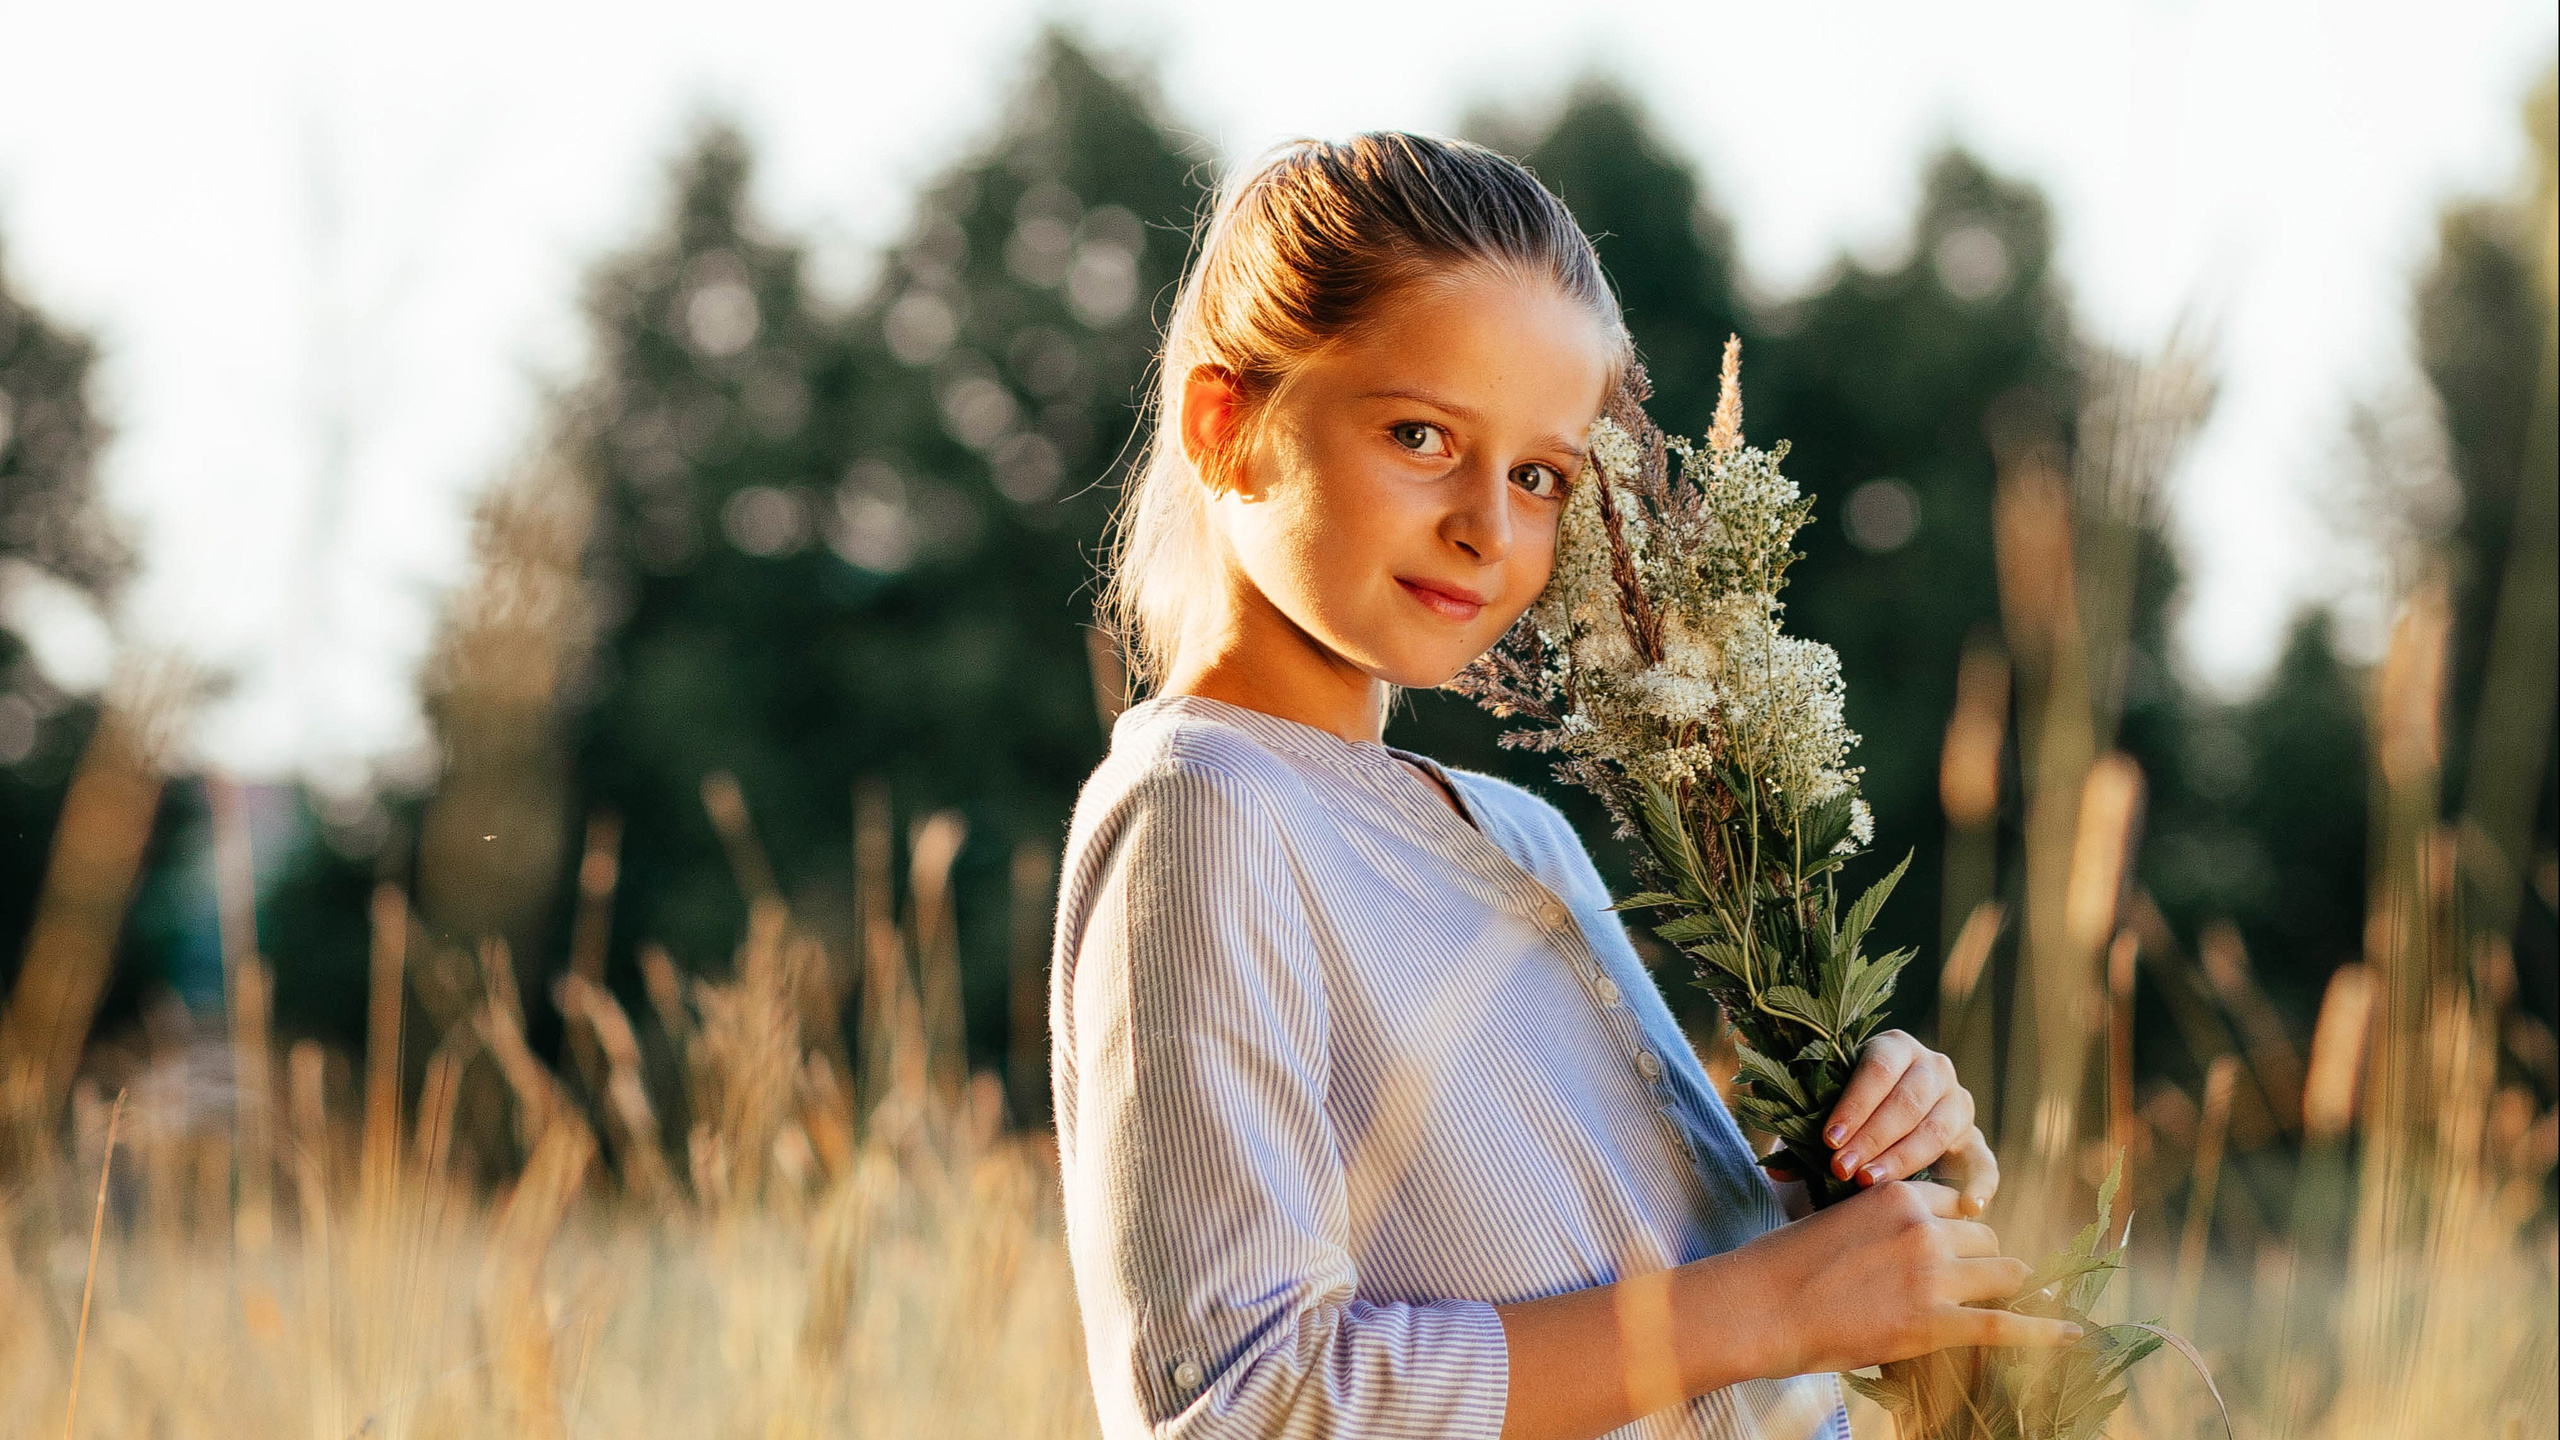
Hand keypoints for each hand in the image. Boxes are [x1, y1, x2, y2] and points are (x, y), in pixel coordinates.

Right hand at [1730, 1181, 2081, 1377]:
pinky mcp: (1932, 1323)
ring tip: (2007, 1304)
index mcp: (1897, 1193)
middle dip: (1980, 1262)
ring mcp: (1931, 1275)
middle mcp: (1923, 1227)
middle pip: (1986, 1238)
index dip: (1954, 1232)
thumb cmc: (1782, 1264)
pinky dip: (2046, 1332)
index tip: (1950, 1251)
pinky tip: (2075, 1336)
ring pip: (2005, 1273)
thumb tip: (1893, 1240)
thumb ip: (1874, 1218)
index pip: (1956, 1205)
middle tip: (1962, 1287)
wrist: (1759, 1305)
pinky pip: (2006, 1325)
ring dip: (2005, 1289)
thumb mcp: (1832, 1217)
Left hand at [1815, 1030, 1996, 1214]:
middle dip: (1871, 1138)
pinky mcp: (1974, 1140)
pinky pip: (1984, 1161)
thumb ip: (1799, 1131)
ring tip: (1871, 1185)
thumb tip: (1777, 1169)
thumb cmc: (1846, 1115)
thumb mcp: (1825, 1111)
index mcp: (1894, 1048)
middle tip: (1842, 1168)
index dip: (1854, 1104)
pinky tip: (1969, 1205)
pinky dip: (1981, 1182)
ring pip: (1936, 1129)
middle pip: (1907, 1102)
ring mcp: (1958, 1103)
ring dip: (1902, 1159)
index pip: (1878, 1069)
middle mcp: (1933, 1069)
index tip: (1829, 1139)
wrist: (1885, 1122)